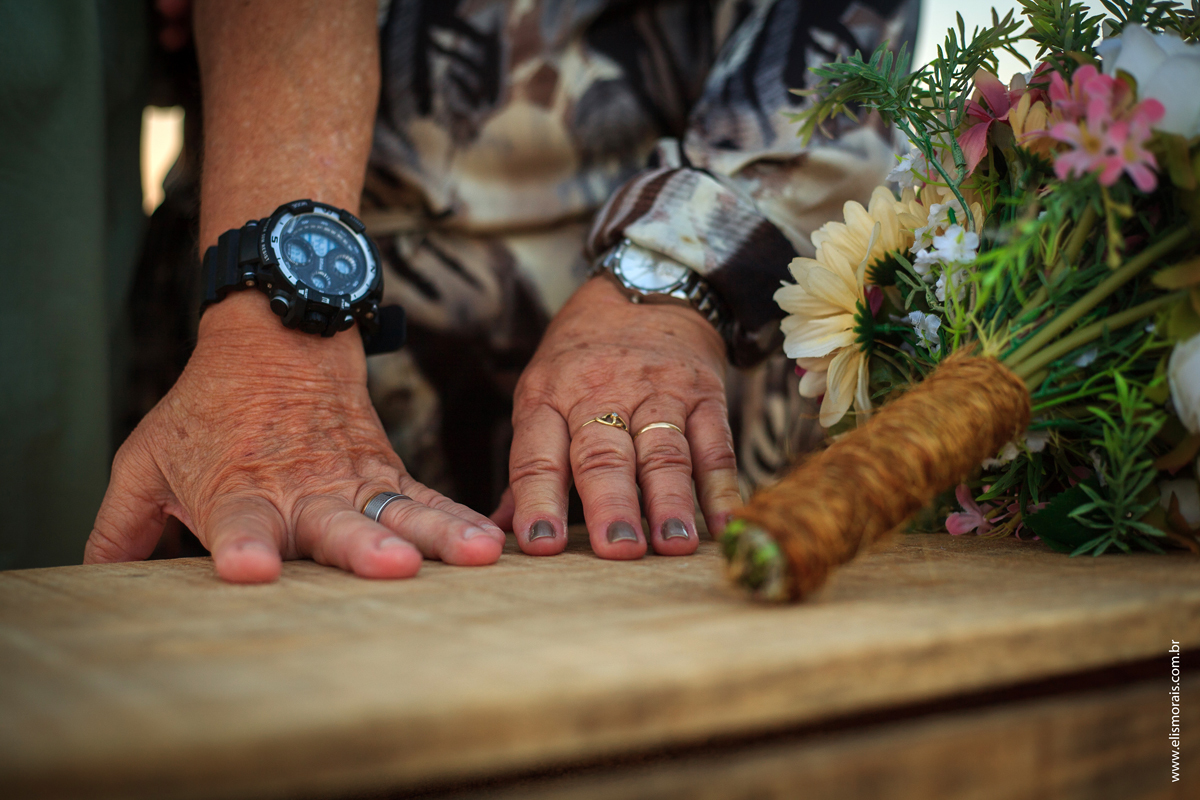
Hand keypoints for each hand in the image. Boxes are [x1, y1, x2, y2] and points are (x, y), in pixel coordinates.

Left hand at [85, 293, 504, 581]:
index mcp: (238, 491)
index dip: (242, 547)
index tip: (246, 569)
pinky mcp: (386, 472)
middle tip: (392, 569)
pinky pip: (428, 499)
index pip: (239, 524)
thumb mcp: (146, 460)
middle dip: (362, 550)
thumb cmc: (207, 409)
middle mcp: (302, 491)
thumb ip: (120, 526)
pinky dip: (461, 520)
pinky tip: (494, 545)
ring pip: (398, 511)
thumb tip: (95, 580)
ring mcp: (352, 481)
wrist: (277, 335)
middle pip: (334, 524)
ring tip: (478, 555)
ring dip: (437, 534)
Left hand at [496, 276, 741, 557]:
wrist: (646, 287)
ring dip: (669, 501)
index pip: (538, 455)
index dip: (537, 500)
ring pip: (663, 451)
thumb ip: (527, 467)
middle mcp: (601, 393)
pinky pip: (715, 444)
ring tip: (673, 545)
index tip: (540, 544)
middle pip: (604, 456)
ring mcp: (658, 392)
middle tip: (616, 549)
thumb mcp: (541, 393)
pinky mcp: (704, 394)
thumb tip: (497, 530)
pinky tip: (723, 523)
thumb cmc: (581, 359)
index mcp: (549, 397)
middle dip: (611, 505)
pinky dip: (721, 486)